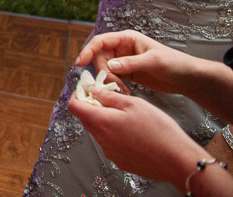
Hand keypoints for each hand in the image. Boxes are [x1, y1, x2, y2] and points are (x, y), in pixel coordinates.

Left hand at [68, 88, 202, 188]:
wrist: (177, 160)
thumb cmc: (158, 129)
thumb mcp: (134, 103)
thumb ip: (108, 96)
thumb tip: (92, 90)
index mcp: (102, 122)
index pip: (74, 107)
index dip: (77, 95)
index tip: (87, 89)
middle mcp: (101, 140)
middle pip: (86, 119)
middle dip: (92, 106)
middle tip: (108, 98)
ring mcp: (110, 153)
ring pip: (99, 132)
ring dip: (105, 121)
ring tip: (126, 115)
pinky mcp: (120, 161)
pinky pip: (110, 144)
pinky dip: (115, 135)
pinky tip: (133, 132)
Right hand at [74, 30, 200, 94]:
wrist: (188, 78)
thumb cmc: (174, 63)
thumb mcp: (153, 62)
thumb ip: (131, 63)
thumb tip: (110, 66)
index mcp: (127, 39)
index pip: (101, 42)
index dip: (88, 50)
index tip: (80, 63)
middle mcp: (122, 48)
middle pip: (100, 58)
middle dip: (103, 72)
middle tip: (113, 85)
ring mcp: (123, 61)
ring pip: (105, 69)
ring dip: (109, 81)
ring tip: (122, 91)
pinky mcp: (127, 73)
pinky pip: (112, 78)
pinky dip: (114, 86)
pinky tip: (124, 93)